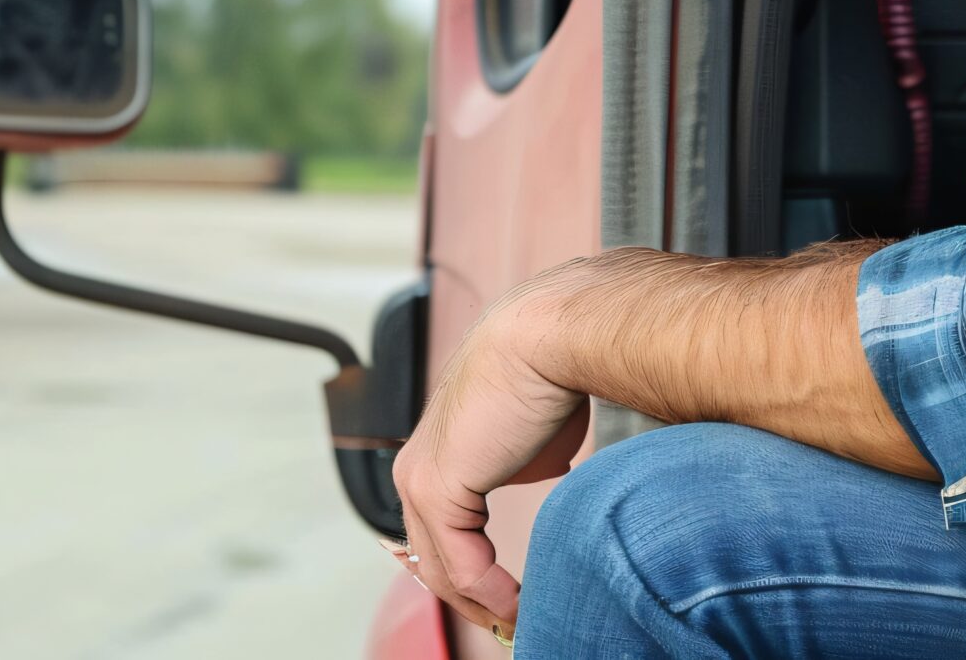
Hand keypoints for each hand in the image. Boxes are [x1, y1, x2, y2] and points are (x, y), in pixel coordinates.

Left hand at [390, 284, 589, 638]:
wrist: (547, 338)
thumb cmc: (550, 373)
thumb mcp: (537, 433)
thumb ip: (527, 461)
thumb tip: (545, 472)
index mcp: (438, 455)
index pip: (445, 533)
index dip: (479, 574)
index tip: (517, 601)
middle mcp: (415, 469)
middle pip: (436, 559)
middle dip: (476, 601)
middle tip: (515, 626)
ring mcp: (418, 479)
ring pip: (443, 567)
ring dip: (484, 605)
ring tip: (522, 624)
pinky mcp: (434, 487)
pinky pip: (460, 562)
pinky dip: (492, 593)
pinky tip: (520, 606)